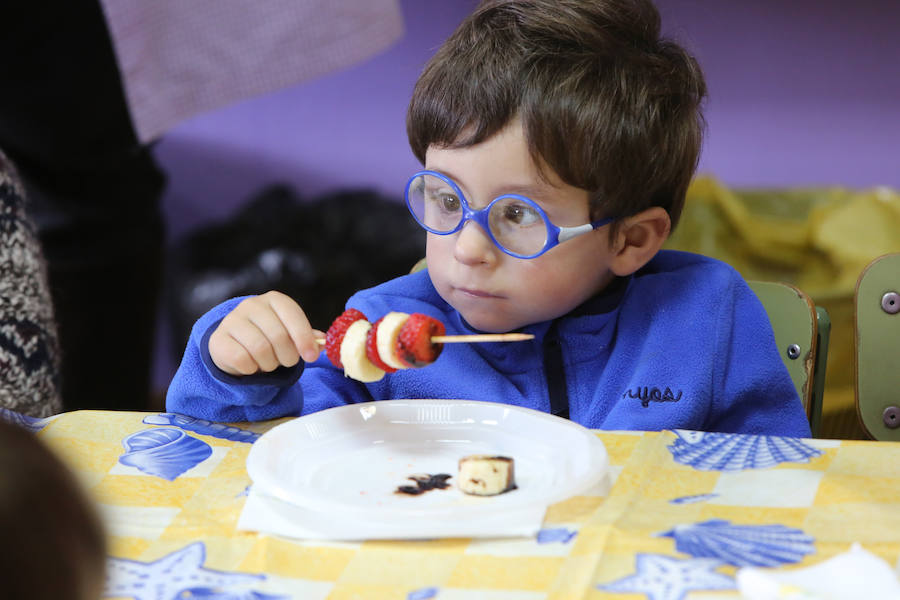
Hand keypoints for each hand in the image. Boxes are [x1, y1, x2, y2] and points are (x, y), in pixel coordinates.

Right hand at [208, 291, 322, 375]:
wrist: (235, 345)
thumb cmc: (269, 338)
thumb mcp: (289, 333)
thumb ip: (307, 337)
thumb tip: (322, 341)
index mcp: (274, 300)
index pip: (292, 315)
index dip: (304, 338)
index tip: (311, 356)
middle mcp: (252, 305)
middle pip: (278, 336)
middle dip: (288, 356)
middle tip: (287, 362)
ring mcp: (232, 320)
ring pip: (260, 349)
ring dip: (270, 364)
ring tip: (269, 363)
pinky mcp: (218, 339)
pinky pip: (242, 360)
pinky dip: (251, 369)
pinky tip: (251, 366)